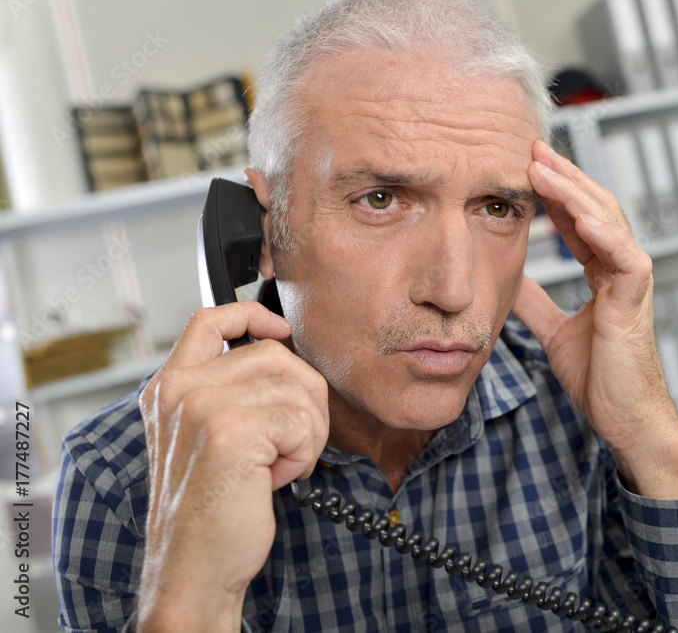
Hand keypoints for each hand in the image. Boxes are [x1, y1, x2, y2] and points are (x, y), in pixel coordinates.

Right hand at [136, 302, 328, 631]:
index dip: (252, 314)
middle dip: (303, 399)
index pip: (209, 320)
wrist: (194, 567)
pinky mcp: (231, 430)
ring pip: (297, 387)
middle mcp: (178, 390)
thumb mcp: (205, 438)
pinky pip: (302, 421)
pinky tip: (274, 479)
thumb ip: (227, 392)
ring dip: (306, 432)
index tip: (278, 330)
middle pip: (276, 355)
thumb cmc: (208, 508)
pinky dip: (303, 454)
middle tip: (288, 444)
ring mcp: (202, 406)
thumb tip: (282, 356)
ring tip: (274, 465)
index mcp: (168, 388)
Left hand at [513, 141, 677, 499]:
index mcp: (602, 273)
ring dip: (574, 192)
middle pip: (592, 207)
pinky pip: (622, 256)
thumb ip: (537, 303)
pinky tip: (579, 213)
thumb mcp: (554, 331)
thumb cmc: (600, 378)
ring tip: (544, 167)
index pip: (578, 219)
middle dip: (562, 177)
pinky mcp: (635, 298)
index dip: (553, 193)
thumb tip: (510, 281)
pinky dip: (602, 233)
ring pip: (606, 220)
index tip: (524, 168)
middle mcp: (619, 269)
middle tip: (531, 149)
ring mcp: (630, 280)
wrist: (623, 417)